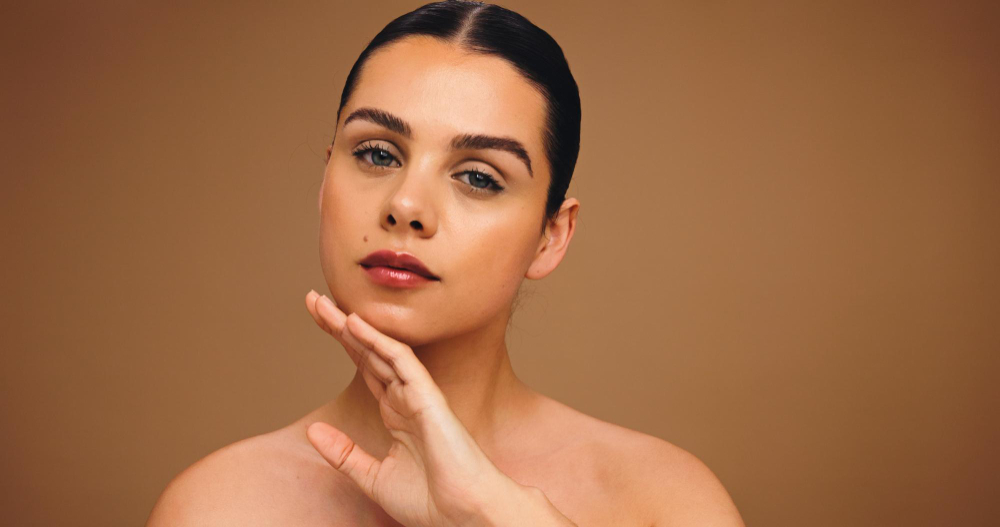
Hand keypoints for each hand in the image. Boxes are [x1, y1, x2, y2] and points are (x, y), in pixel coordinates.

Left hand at [303, 290, 519, 526]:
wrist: (462, 516)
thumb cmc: (429, 502)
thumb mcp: (372, 477)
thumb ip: (344, 453)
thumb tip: (312, 431)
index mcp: (396, 413)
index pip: (364, 367)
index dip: (342, 342)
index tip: (317, 319)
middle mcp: (406, 398)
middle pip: (368, 352)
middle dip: (340, 326)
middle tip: (313, 300)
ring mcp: (418, 395)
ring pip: (381, 349)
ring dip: (351, 326)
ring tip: (322, 305)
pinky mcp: (428, 397)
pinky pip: (401, 361)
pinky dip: (377, 340)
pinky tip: (354, 324)